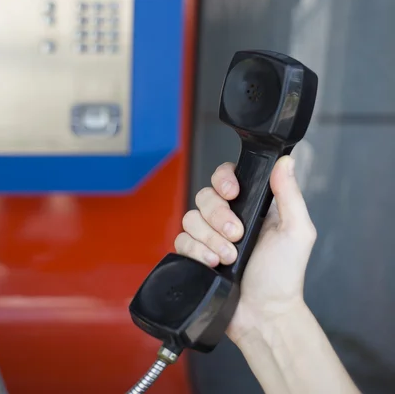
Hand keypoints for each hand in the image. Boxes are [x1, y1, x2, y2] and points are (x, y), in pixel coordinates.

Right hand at [174, 156, 316, 345]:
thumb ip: (290, 194)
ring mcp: (210, 237)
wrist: (264, 315)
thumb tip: (285, 162)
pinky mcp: (195, 255)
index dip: (223, 180)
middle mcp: (228, 217)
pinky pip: (181, 240)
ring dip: (210, 238)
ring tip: (228, 256)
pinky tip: (212, 263)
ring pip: (191, 218)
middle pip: (205, 196)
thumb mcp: (296, 231)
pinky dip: (196, 251)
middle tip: (237, 235)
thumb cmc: (284, 276)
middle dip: (219, 216)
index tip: (232, 192)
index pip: (226, 177)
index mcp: (252, 206)